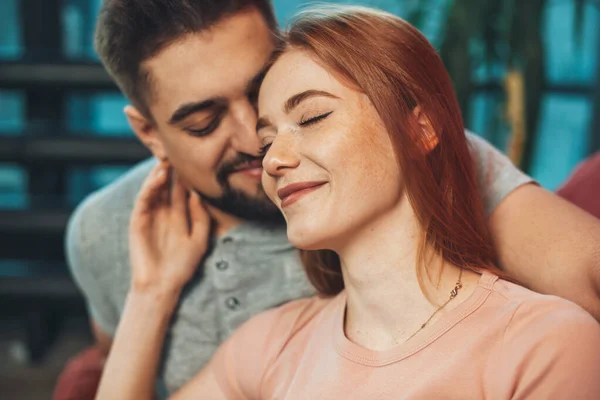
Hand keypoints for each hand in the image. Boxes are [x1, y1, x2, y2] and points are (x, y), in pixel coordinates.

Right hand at [128, 161, 209, 293]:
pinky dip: (150, 188)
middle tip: (178, 149)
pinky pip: (144, 201)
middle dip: (172, 168)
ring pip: (154, 189)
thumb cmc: (182, 266)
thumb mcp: (199, 240)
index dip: (187, 175)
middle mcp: (163, 212)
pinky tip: (158, 177)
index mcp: (178, 215)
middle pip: (167, 185)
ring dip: (160, 174)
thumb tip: (198, 194)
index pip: (182, 189)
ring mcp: (150, 215)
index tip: (195, 158)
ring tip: (168, 159)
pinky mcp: (138, 221)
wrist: (162, 286)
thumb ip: (200, 218)